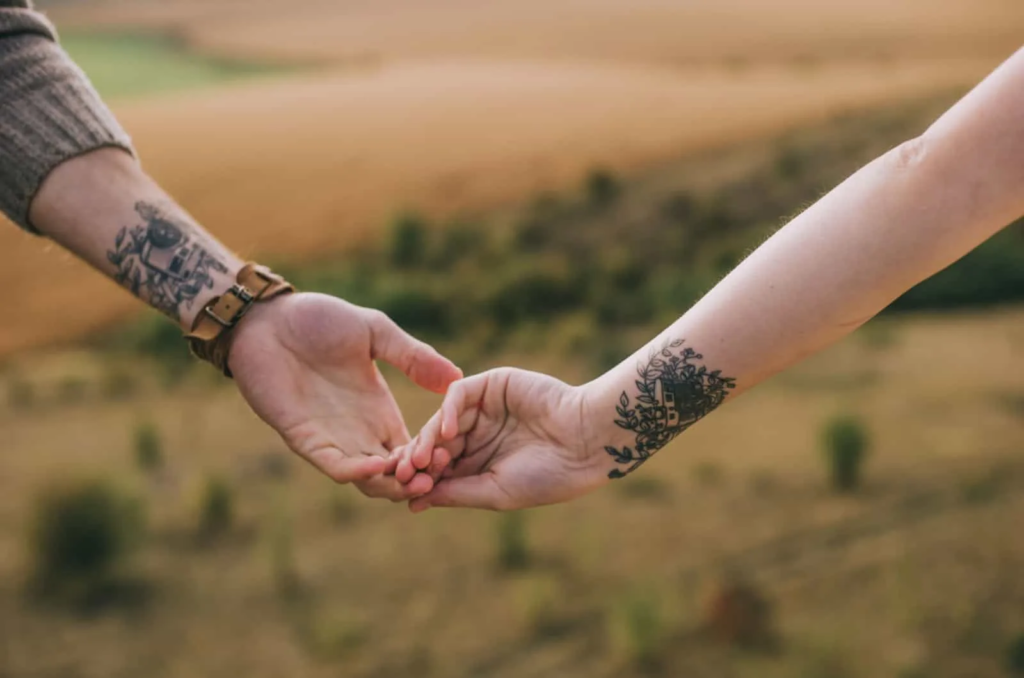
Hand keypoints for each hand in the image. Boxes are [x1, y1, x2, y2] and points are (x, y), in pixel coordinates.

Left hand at [228, 292, 461, 499]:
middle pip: (394, 474)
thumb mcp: (375, 332)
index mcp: (379, 410)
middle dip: (416, 480)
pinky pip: (334, 465)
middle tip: (436, 477)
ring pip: (367, 480)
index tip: (452, 456)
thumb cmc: (318, 319)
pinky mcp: (303, 437)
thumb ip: (413, 356)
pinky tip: (377, 466)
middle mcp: (359, 430)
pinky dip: (356, 472)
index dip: (432, 457)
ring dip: (390, 484)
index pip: (413, 448)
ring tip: (412, 478)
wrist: (267, 317)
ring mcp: (331, 437)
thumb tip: (457, 376)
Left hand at [393, 368, 610, 511]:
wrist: (587, 441)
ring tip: (426, 457)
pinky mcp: (491, 384)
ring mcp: (483, 408)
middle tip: (410, 472)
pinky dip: (447, 411)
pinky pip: (458, 394)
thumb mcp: (496, 492)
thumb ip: (456, 493)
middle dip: (420, 460)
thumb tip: (412, 503)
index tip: (408, 493)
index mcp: (479, 465)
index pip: (439, 471)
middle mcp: (478, 435)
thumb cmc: (549, 475)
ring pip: (442, 420)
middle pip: (434, 445)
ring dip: (429, 439)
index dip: (422, 481)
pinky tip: (447, 433)